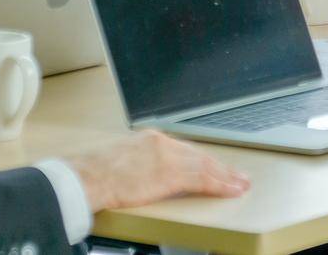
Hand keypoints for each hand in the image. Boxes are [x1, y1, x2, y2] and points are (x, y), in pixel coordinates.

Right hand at [67, 131, 249, 212]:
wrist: (88, 177)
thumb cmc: (96, 173)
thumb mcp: (123, 159)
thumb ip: (142, 162)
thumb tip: (150, 174)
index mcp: (151, 139)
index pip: (186, 149)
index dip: (204, 160)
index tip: (216, 166)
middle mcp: (162, 143)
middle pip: (199, 156)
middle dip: (221, 167)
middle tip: (238, 175)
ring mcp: (167, 158)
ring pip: (205, 167)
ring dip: (225, 176)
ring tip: (240, 184)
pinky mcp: (169, 174)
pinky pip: (201, 180)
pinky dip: (219, 185)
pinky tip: (229, 189)